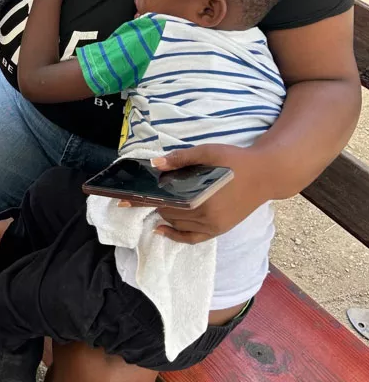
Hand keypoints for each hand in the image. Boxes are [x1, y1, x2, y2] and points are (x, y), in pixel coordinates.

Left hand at [146, 144, 269, 244]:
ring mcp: (214, 226)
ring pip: (179, 225)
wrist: (266, 174)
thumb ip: (181, 158)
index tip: (123, 201)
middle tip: (139, 196)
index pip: (164, 201)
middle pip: (169, 213)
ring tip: (152, 205)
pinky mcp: (220, 230)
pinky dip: (176, 236)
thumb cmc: (236, 160)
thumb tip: (156, 163)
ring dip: (164, 216)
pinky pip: (193, 238)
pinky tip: (162, 229)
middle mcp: (206, 216)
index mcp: (201, 196)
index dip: (142, 200)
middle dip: (153, 205)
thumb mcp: (208, 152)